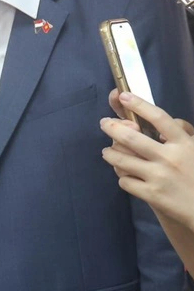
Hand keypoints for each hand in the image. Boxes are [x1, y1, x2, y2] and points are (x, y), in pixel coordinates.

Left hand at [101, 92, 193, 232]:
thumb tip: (163, 127)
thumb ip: (183, 135)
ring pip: (121, 160)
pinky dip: (123, 177)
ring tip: (108, 152)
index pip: (159, 117)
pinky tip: (125, 175)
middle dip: (112, 128)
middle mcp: (170, 157)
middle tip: (104, 123)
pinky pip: (125, 181)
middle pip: (131, 137)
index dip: (139, 105)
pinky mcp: (151, 195)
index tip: (124, 96)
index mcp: (185, 143)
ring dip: (110, 154)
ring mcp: (159, 176)